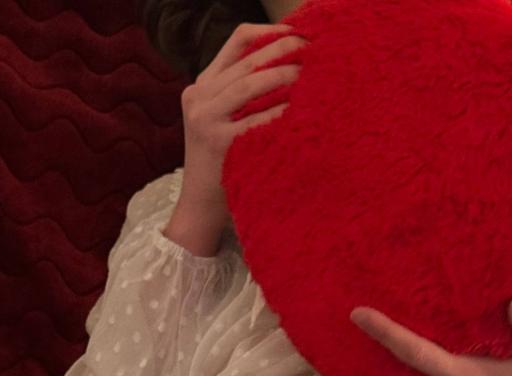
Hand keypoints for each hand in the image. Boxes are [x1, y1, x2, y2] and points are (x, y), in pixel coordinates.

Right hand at [178, 22, 308, 212]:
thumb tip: (286, 64)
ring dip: (283, 75)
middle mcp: (200, 96)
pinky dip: (279, 111)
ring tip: (307, 76)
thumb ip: (241, 91)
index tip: (297, 34)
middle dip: (284, 49)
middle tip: (312, 51)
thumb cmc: (220, 163)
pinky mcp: (218, 143)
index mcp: (202, 85)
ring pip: (250, 83)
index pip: (237, 41)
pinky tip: (297, 109)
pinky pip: (256, 120)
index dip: (269, 32)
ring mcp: (206, 119)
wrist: (199, 206)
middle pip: (248, 59)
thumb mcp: (220, 119)